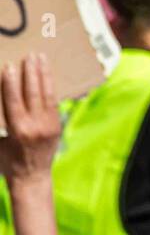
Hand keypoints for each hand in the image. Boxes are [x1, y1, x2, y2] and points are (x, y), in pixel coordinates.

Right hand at [0, 54, 60, 182]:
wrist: (32, 179)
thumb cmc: (7, 162)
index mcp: (18, 130)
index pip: (14, 100)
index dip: (12, 82)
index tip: (11, 66)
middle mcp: (36, 126)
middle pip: (33, 93)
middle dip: (32, 72)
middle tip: (30, 55)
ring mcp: (49, 126)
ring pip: (47, 95)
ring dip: (44, 75)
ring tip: (41, 59)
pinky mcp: (57, 126)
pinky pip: (54, 103)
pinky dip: (50, 88)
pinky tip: (48, 76)